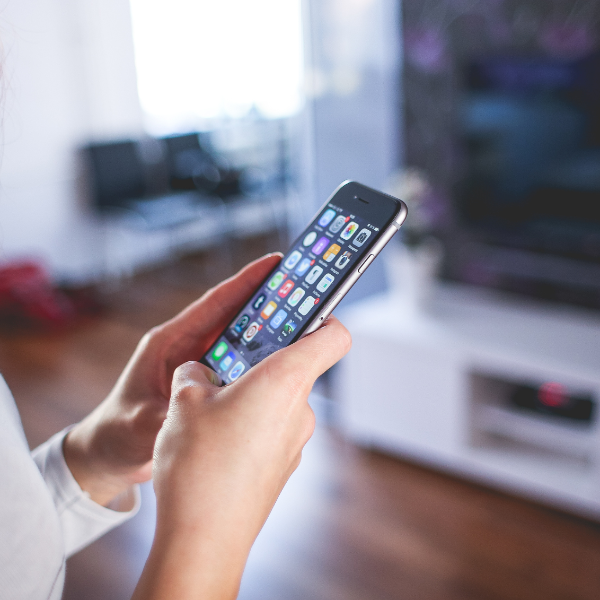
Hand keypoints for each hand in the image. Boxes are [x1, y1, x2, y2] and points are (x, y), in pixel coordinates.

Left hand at [63, 253, 282, 506]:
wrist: (109, 453)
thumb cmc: (117, 433)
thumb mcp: (141, 424)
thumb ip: (172, 416)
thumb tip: (204, 412)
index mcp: (169, 342)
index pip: (213, 304)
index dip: (244, 281)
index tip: (274, 263)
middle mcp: (186, 346)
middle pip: (233, 316)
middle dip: (266, 301)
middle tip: (302, 290)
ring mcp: (197, 363)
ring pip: (239, 338)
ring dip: (267, 329)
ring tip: (303, 321)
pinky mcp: (204, 381)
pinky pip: (238, 363)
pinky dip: (259, 358)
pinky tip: (282, 362)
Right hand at [132, 315, 350, 599]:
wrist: (204, 539)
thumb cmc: (200, 465)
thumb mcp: (184, 402)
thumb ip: (194, 373)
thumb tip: (198, 371)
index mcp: (285, 381)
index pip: (333, 336)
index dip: (324, 317)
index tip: (304, 310)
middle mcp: (300, 410)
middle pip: (297, 367)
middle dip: (262, 361)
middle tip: (227, 363)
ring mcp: (296, 441)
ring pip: (280, 400)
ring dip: (252, 395)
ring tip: (211, 408)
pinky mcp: (284, 465)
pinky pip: (272, 429)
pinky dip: (251, 424)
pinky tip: (218, 440)